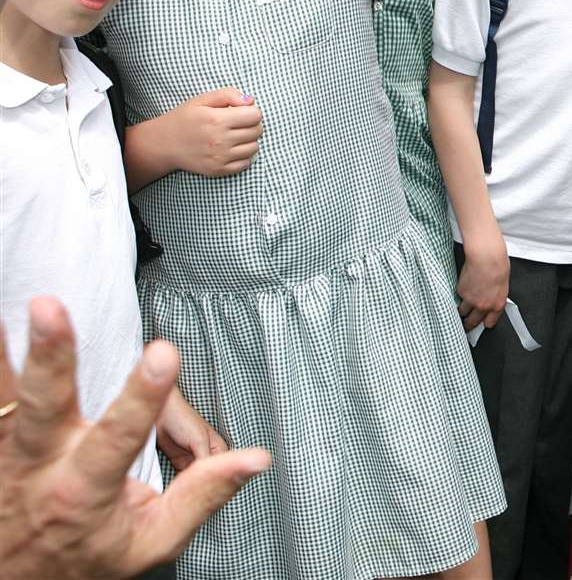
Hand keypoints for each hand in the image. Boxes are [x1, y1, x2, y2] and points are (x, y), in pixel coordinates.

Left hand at [0, 297, 269, 579]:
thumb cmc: (85, 555)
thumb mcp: (153, 540)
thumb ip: (202, 495)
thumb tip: (254, 459)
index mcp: (85, 490)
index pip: (119, 436)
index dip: (145, 394)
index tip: (163, 355)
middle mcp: (39, 466)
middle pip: (42, 406)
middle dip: (49, 356)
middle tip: (50, 310)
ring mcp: (6, 451)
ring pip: (0, 396)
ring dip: (0, 351)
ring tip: (6, 308)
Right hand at [157, 88, 261, 177]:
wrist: (163, 144)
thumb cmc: (184, 118)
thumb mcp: (202, 99)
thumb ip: (228, 95)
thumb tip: (250, 101)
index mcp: (216, 120)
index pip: (255, 115)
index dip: (251, 111)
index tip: (240, 112)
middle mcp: (220, 140)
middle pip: (257, 131)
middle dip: (252, 124)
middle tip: (237, 123)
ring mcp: (220, 157)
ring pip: (254, 147)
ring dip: (249, 140)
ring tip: (234, 135)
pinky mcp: (218, 170)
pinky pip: (246, 163)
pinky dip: (243, 155)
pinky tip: (231, 148)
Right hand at [456, 234, 509, 330]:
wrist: (486, 257)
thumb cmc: (498, 266)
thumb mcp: (503, 285)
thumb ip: (495, 296)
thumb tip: (491, 299)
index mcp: (497, 305)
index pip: (489, 323)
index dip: (485, 323)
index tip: (482, 323)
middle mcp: (483, 306)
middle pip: (472, 322)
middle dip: (469, 324)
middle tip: (466, 323)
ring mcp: (471, 300)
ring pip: (462, 312)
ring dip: (462, 311)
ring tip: (461, 309)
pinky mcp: (461, 292)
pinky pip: (458, 298)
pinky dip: (459, 296)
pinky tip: (462, 290)